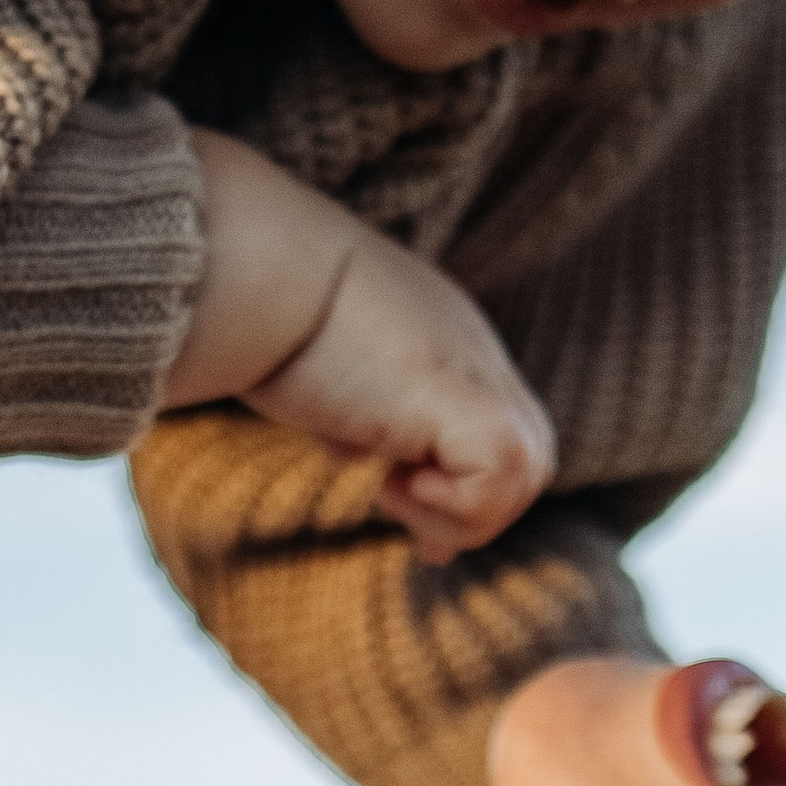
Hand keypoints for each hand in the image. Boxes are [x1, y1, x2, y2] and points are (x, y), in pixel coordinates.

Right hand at [164, 131, 554, 561]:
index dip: (461, 483)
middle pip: (528, 455)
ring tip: (388, 488)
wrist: (258, 272)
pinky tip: (391, 480)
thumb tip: (354, 452)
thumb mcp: (321, 370)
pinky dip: (453, 506)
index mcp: (443, 341)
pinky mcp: (467, 400)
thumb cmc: (262, 315)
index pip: (491, 425)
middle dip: (470, 506)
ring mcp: (478, 373)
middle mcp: (475, 353)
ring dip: (457, 513)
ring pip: (526, 473)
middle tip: (391, 494)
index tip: (392, 494)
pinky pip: (500, 477)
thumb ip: (352, 406)